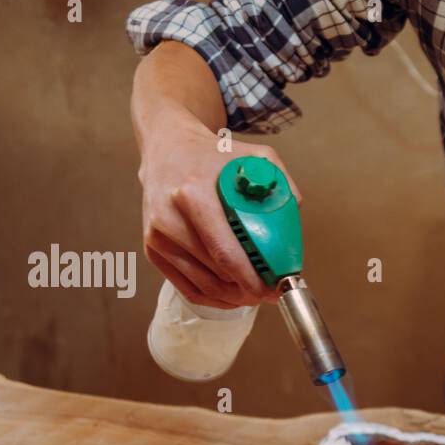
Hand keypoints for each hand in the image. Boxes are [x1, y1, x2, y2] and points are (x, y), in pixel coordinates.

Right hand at [138, 114, 301, 308]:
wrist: (167, 147)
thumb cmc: (213, 156)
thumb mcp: (255, 158)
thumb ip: (281, 187)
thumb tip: (292, 229)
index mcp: (194, 195)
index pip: (225, 253)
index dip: (251, 279)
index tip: (274, 290)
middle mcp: (169, 218)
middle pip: (216, 274)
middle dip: (249, 290)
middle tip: (270, 292)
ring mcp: (157, 236)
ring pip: (204, 286)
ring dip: (234, 297)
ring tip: (254, 293)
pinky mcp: (152, 249)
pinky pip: (188, 288)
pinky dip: (214, 297)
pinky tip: (233, 294)